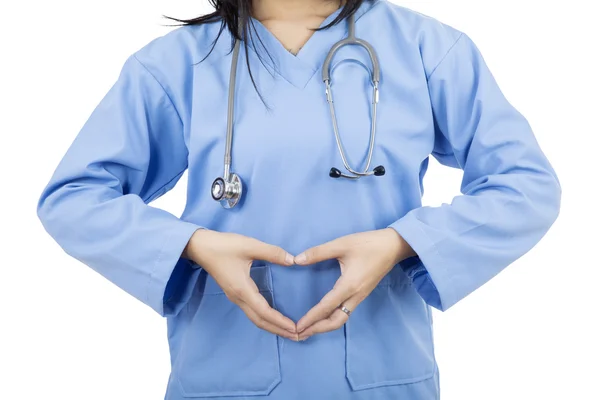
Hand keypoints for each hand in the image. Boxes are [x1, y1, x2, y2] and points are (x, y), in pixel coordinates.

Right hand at [184, 229, 297, 339]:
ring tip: (288, 330)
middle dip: (278, 330)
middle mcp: (239, 298)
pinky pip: (252, 312)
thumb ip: (272, 253)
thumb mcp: (249, 245)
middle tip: (297, 336)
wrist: (200, 247)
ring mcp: (236, 297)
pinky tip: (273, 318)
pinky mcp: (235, 293)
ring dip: (272, 326)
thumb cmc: (223, 246)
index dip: (280, 321)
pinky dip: (265, 319)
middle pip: (260, 321)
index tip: (295, 328)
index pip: (264, 312)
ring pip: (255, 318)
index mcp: (243, 289)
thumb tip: (293, 260)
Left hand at [294, 228, 415, 339]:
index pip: (326, 307)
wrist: (394, 246)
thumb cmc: (369, 244)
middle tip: (300, 334)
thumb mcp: (342, 244)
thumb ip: (318, 252)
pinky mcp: (362, 294)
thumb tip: (297, 260)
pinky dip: (332, 319)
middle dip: (318, 329)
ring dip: (324, 326)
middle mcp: (355, 295)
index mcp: (349, 285)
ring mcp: (360, 296)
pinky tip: (323, 318)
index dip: (311, 318)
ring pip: (342, 319)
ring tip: (309, 330)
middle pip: (336, 321)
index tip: (298, 327)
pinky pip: (346, 312)